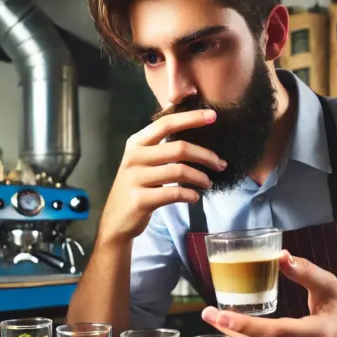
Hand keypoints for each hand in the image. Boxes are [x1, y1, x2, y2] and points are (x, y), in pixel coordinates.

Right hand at [97, 110, 225, 242]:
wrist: (116, 220)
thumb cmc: (136, 187)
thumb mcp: (143, 162)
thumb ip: (162, 147)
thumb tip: (196, 134)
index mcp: (136, 143)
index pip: (166, 124)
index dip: (191, 118)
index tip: (214, 116)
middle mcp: (134, 157)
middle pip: (179, 148)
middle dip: (206, 156)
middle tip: (220, 164)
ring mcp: (136, 178)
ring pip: (179, 171)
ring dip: (200, 177)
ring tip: (208, 183)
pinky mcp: (141, 199)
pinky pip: (174, 193)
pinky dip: (190, 194)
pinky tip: (194, 197)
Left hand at [200, 251, 336, 336]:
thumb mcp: (329, 286)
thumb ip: (306, 272)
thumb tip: (280, 256)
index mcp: (320, 335)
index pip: (276, 332)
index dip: (246, 325)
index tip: (220, 316)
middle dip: (232, 328)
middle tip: (208, 313)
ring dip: (243, 334)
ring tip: (226, 318)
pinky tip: (256, 332)